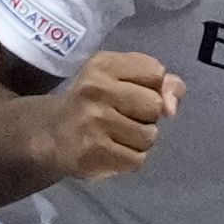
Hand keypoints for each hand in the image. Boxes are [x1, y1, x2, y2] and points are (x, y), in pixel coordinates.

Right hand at [28, 51, 183, 182]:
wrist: (51, 134)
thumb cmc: (94, 103)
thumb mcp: (122, 79)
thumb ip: (161, 84)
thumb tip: (173, 106)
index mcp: (103, 65)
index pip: (155, 72)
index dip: (152, 86)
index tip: (132, 92)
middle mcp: (96, 89)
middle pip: (155, 106)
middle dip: (147, 116)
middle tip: (123, 116)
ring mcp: (93, 122)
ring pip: (148, 136)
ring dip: (139, 140)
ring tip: (116, 135)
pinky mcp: (94, 152)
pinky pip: (137, 159)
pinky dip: (129, 159)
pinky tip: (111, 151)